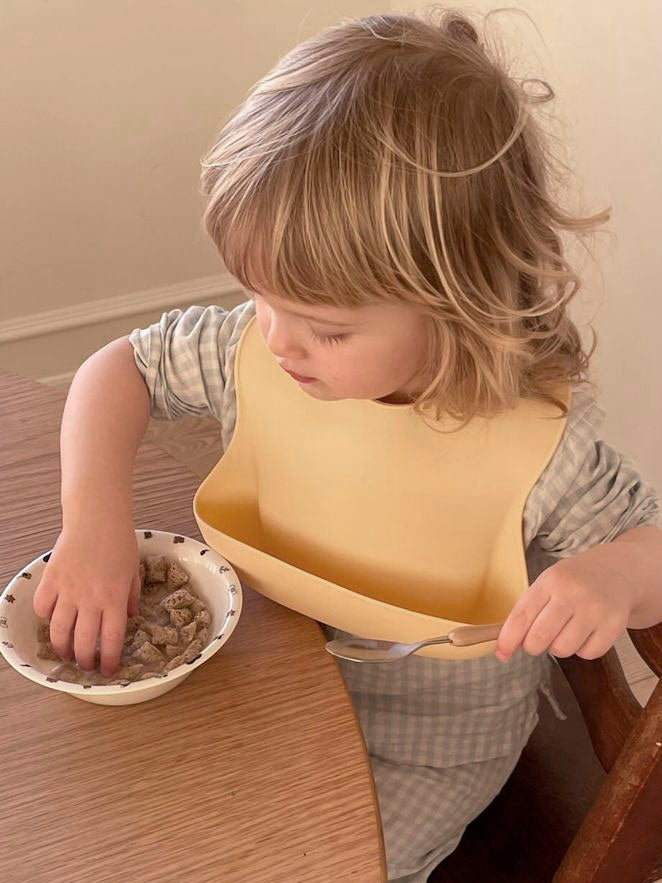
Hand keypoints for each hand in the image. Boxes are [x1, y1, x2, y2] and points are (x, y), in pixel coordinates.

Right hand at [33, 522, 139, 675]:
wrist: (97, 518)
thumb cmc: (119, 541)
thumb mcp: (133, 571)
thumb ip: (131, 596)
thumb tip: (131, 616)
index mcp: (114, 598)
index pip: (112, 640)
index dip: (110, 660)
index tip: (109, 670)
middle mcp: (91, 599)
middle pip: (83, 643)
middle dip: (85, 661)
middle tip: (86, 664)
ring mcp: (68, 590)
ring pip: (59, 632)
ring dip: (62, 648)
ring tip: (66, 652)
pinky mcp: (51, 580)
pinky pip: (42, 608)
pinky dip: (45, 617)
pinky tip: (52, 618)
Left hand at [495, 542, 634, 662]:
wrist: (618, 570)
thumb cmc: (574, 580)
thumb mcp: (549, 582)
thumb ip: (529, 609)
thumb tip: (508, 643)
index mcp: (550, 581)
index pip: (522, 616)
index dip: (508, 639)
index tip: (501, 654)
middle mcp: (573, 594)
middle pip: (540, 638)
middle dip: (532, 646)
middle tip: (537, 640)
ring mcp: (595, 609)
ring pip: (563, 649)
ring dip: (559, 647)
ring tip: (566, 630)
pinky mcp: (614, 625)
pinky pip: (588, 654)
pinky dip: (582, 650)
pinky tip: (586, 633)